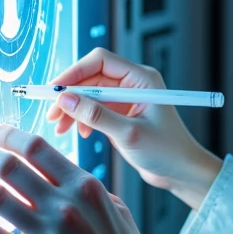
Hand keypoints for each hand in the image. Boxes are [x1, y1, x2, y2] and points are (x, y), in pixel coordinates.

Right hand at [44, 47, 218, 199]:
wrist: (181, 172)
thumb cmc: (166, 151)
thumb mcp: (128, 133)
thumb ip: (96, 115)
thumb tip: (65, 99)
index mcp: (141, 78)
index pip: (100, 61)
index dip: (74, 72)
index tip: (55, 90)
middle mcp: (133, 83)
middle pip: (91, 78)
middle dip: (70, 95)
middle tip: (51, 115)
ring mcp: (127, 99)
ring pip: (89, 95)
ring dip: (73, 109)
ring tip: (60, 129)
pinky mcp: (122, 114)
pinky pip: (95, 109)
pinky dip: (83, 119)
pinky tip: (81, 134)